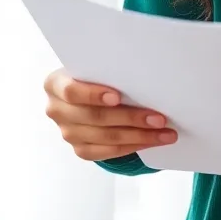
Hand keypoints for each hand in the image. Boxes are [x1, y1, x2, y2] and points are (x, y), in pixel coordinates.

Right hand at [43, 68, 177, 161]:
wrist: (88, 94)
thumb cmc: (97, 75)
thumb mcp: (96, 67)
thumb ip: (108, 70)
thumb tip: (146, 73)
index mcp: (55, 84)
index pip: (71, 91)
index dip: (94, 95)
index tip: (118, 97)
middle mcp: (56, 110)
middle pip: (95, 117)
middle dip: (131, 118)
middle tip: (159, 118)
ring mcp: (68, 133)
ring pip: (106, 138)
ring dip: (140, 136)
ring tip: (165, 133)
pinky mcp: (81, 149)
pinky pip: (108, 152)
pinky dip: (133, 146)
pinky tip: (152, 141)